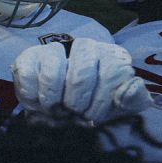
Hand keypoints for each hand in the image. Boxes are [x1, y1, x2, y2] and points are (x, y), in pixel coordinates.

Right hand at [11, 39, 151, 123]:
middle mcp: (85, 46)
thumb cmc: (93, 107)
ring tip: (55, 111)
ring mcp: (54, 49)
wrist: (60, 110)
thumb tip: (131, 86)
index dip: (101, 101)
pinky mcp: (29, 57)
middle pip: (82, 73)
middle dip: (76, 102)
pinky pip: (28, 75)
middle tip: (73, 114)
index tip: (92, 116)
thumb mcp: (120, 107)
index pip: (112, 72)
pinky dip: (32, 97)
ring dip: (53, 101)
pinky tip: (39, 103)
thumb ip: (133, 98)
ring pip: (53, 74)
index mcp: (112, 56)